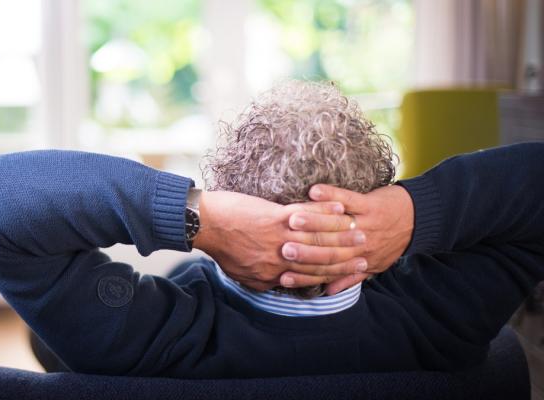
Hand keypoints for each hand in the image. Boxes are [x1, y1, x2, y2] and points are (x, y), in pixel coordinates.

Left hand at [192, 191, 368, 290]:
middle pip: (321, 259)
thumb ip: (265, 280)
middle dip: (346, 254)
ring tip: (359, 227)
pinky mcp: (275, 217)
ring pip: (318, 238)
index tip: (353, 268)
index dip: (335, 273)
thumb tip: (281, 283)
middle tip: (366, 248)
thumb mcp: (243, 275)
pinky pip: (307, 216)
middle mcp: (281, 259)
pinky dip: (325, 211)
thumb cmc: (220, 248)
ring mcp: (279, 238)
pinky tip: (340, 206)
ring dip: (342, 232)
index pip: (312, 276)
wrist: (203, 225)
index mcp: (274, 274)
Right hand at [279, 184, 413, 293]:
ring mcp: (365, 224)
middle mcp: (361, 246)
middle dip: (304, 250)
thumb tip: (327, 292)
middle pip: (328, 249)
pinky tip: (313, 191)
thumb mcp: (374, 266)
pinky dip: (331, 195)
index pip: (327, 271)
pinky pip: (348, 199)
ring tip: (291, 220)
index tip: (282, 276)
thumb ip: (349, 278)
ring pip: (335, 226)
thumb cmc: (393, 243)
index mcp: (358, 261)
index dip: (304, 274)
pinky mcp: (370, 205)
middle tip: (281, 249)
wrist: (420, 220)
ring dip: (313, 221)